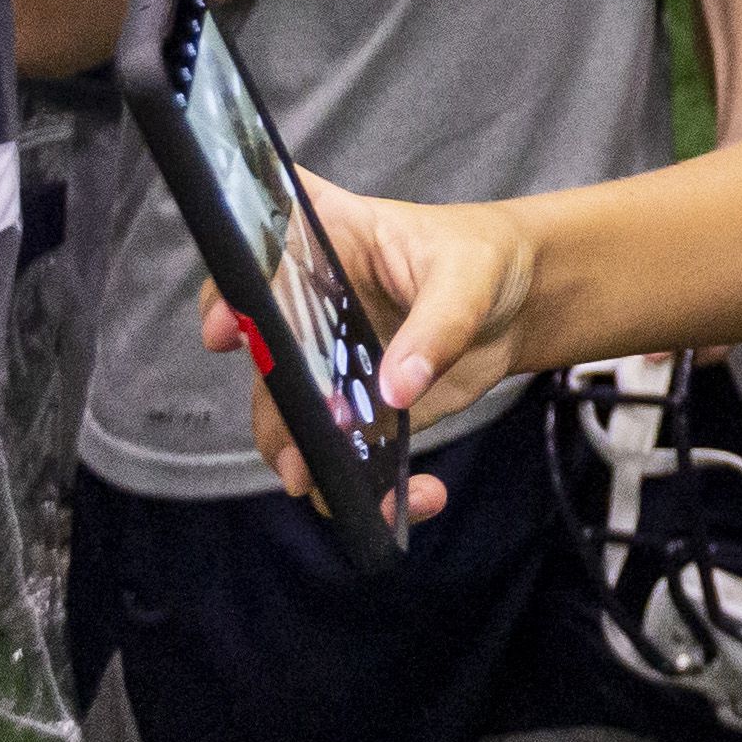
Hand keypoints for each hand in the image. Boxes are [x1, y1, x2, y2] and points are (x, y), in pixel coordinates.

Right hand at [205, 171, 534, 520]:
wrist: (517, 301)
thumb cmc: (481, 259)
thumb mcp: (468, 277)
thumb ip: (437, 327)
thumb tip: (397, 389)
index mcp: (324, 244)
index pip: (256, 259)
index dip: (227, 295)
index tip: (225, 332)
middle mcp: (306, 308)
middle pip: (262, 362)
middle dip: (274, 412)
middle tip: (299, 452)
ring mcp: (323, 365)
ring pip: (287, 423)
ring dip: (309, 462)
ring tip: (347, 488)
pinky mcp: (354, 412)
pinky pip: (336, 459)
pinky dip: (364, 490)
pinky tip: (414, 497)